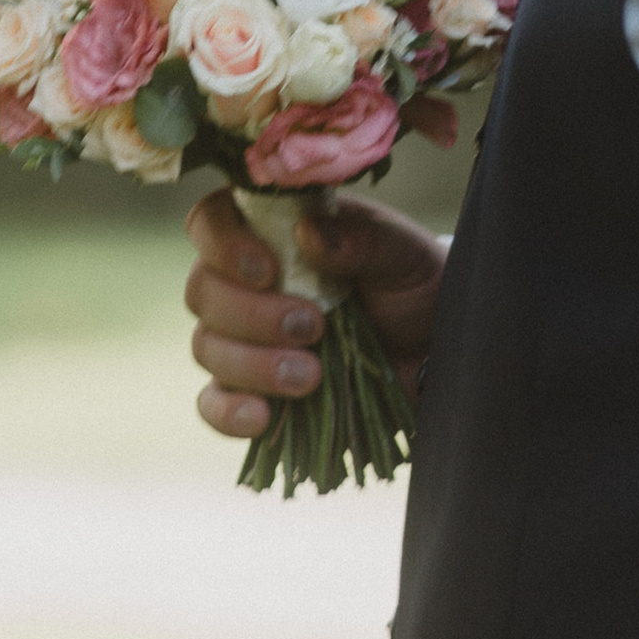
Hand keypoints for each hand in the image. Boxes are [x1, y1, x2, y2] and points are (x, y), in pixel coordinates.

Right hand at [183, 186, 447, 445]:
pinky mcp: (253, 392)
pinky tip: (262, 417)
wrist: (435, 352)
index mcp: (274, 233)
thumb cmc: (414, 287)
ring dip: (252, 364)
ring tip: (311, 376)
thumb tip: (308, 234)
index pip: (212, 221)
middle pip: (203, 290)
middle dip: (251, 315)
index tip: (266, 272)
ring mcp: (244, 339)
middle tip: (311, 328)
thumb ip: (362, 240)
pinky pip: (213, 404)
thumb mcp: (403, 255)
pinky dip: (229, 412)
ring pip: (206, 347)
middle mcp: (247, 283)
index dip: (223, 245)